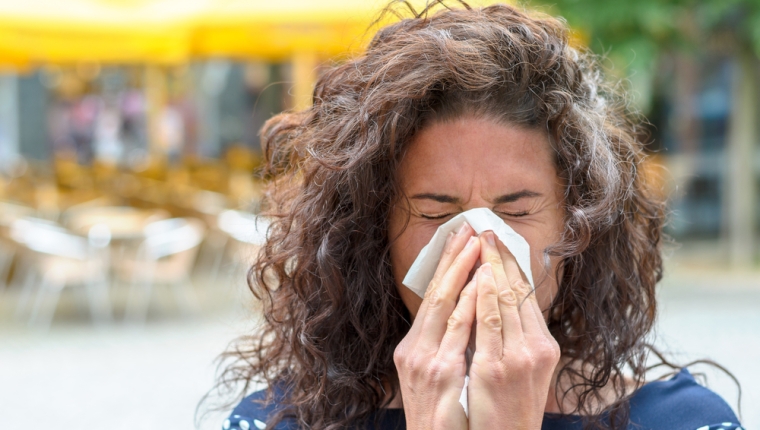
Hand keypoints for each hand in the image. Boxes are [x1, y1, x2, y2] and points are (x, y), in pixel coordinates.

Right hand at [394, 222, 479, 429]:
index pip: (432, 297)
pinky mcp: (441, 372)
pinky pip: (458, 328)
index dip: (446, 266)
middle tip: (467, 227)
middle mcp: (414, 349)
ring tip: (477, 243)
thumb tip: (468, 316)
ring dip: (462, 269)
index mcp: (414, 348)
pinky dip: (470, 300)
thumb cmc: (443, 419)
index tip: (460, 240)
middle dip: (452, 258)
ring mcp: (425, 360)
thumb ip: (446, 348)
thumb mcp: (438, 380)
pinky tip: (482, 280)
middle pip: (435, 292)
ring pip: (444, 303)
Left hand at [467, 231, 559, 429]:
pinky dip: (483, 295)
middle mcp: (536, 348)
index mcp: (543, 346)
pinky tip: (477, 275)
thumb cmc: (507, 410)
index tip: (500, 241)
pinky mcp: (497, 369)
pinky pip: (489, 323)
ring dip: (491, 266)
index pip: (527, 296)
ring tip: (480, 240)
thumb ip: (512, 339)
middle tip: (487, 228)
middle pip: (518, 292)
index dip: (512, 265)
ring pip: (505, 301)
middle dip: (501, 257)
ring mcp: (518, 358)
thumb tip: (495, 303)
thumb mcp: (520, 372)